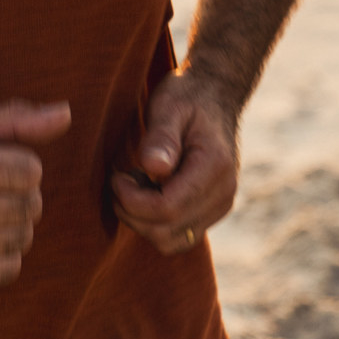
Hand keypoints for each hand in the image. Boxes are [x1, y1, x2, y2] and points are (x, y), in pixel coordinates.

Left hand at [111, 70, 237, 254]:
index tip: (116, 175)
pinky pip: (179, 236)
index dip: (132, 200)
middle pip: (166, 232)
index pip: (167, 209)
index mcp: (214, 168)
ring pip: (171, 242)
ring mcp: (221, 206)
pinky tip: (147, 191)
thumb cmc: (187, 97)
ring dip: (142, 221)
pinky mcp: (212, 212)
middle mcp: (223, 194)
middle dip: (132, 213)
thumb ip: (161, 138)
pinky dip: (155, 223)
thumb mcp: (169, 106)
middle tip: (118, 180)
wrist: (215, 96)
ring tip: (134, 184)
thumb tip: (153, 169)